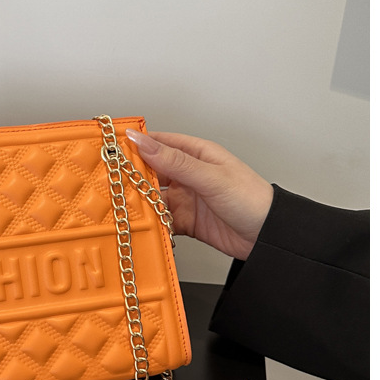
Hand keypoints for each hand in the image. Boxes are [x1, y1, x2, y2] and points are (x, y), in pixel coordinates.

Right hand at [125, 129, 273, 260]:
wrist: (268, 237)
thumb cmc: (251, 199)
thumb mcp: (210, 176)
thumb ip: (174, 161)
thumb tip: (143, 142)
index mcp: (195, 155)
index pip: (158, 143)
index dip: (135, 145)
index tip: (111, 150)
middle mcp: (188, 175)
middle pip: (150, 172)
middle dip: (132, 178)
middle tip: (112, 184)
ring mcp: (186, 198)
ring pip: (153, 198)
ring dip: (141, 203)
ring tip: (126, 207)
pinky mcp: (185, 221)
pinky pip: (161, 220)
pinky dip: (152, 223)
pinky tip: (145, 225)